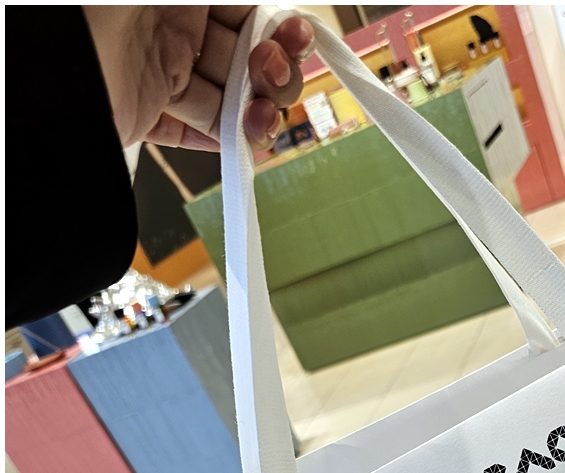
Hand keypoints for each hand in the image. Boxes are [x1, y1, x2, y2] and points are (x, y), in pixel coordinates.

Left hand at [83, 6, 314, 152]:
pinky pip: (192, 131)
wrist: (46, 67)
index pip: (248, 9)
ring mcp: (157, 66)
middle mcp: (170, 21)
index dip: (280, 27)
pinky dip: (224, 142)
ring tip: (260, 121)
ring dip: (258, 112)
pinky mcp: (143, 111)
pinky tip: (243, 143)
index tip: (295, 37)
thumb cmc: (97, 11)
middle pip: (245, 52)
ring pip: (226, 95)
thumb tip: (276, 5)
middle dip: (274, 71)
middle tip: (274, 77)